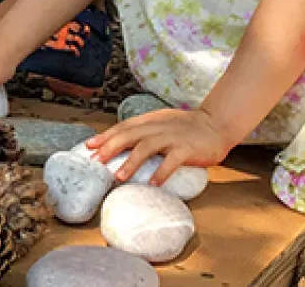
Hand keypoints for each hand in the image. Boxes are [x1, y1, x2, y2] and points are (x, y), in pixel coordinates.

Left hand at [86, 108, 232, 187]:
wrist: (216, 124)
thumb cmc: (185, 128)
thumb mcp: (161, 124)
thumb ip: (144, 132)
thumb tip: (119, 145)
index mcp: (150, 120)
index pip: (123, 127)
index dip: (105, 136)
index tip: (88, 146)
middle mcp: (158, 127)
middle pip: (129, 135)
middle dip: (110, 148)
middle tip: (96, 162)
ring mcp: (173, 137)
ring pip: (147, 147)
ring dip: (131, 162)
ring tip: (119, 177)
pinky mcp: (187, 149)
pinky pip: (172, 160)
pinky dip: (161, 172)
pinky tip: (153, 184)